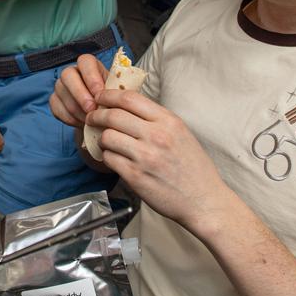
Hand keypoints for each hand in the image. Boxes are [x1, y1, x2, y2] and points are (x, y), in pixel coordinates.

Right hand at [50, 54, 109, 126]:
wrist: (100, 115)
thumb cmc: (110, 100)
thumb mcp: (116, 92)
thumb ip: (114, 90)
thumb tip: (116, 94)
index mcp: (89, 65)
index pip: (85, 61)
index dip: (91, 77)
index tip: (100, 94)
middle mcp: (71, 72)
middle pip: (68, 75)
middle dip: (81, 95)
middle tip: (93, 110)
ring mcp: (60, 86)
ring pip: (62, 94)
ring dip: (77, 110)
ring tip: (91, 120)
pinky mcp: (54, 101)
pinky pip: (57, 108)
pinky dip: (70, 118)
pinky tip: (82, 123)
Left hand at [86, 88, 225, 229]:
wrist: (203, 200)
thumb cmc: (194, 168)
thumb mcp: (181, 134)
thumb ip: (157, 120)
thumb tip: (128, 108)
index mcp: (168, 121)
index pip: (129, 98)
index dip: (109, 95)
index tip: (101, 97)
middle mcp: (156, 135)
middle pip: (113, 115)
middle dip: (97, 115)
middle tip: (92, 118)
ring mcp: (144, 156)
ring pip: (107, 137)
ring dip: (101, 138)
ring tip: (105, 142)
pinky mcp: (135, 176)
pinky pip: (109, 159)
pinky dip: (107, 157)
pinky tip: (112, 158)